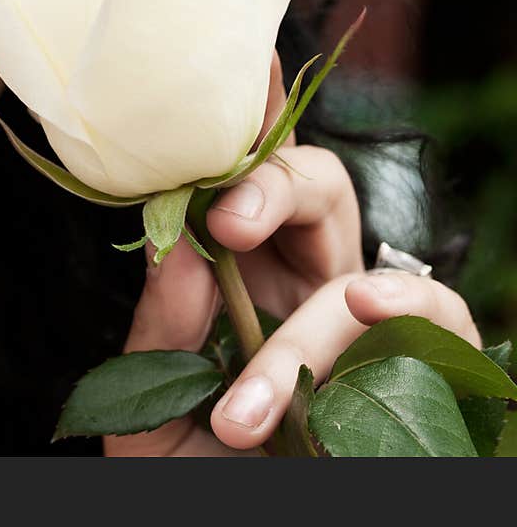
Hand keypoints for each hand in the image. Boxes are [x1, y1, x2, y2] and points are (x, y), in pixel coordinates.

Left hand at [103, 52, 481, 455]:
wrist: (238, 526)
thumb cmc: (194, 472)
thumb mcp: (149, 412)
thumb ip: (158, 335)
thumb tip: (175, 249)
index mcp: (237, 281)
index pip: (240, 186)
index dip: (238, 132)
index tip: (221, 103)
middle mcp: (302, 286)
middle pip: (312, 185)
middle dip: (272, 185)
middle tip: (226, 224)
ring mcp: (361, 326)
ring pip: (362, 256)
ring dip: (310, 321)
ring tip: (252, 403)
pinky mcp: (416, 369)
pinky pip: (439, 314)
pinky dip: (407, 312)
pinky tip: (361, 327)